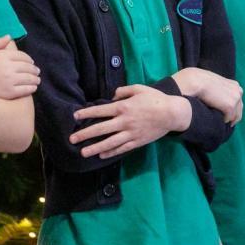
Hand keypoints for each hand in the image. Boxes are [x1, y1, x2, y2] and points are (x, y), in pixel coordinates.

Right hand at [0, 35, 38, 99]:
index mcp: (0, 56)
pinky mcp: (9, 93)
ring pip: (29, 78)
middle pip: (27, 66)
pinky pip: (26, 89)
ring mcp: (9, 81)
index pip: (22, 56)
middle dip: (34, 69)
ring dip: (35, 78)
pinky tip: (32, 88)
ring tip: (36, 80)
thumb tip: (9, 37)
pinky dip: (31, 88)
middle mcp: (7, 67)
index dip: (28, 59)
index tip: (30, 62)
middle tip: (36, 71)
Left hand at [69, 84, 190, 158]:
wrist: (172, 113)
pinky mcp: (137, 141)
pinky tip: (102, 155)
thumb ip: (123, 91)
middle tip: (72, 139)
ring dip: (95, 148)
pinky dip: (111, 152)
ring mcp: (130, 133)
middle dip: (85, 134)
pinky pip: (122, 148)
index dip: (86, 113)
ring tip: (83, 153)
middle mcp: (124, 122)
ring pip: (109, 143)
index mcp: (123, 107)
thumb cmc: (155, 98)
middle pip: (101, 129)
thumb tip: (112, 96)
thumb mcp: (139, 88)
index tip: (75, 117)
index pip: (100, 111)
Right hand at [173, 67, 242, 124]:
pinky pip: (228, 118)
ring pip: (235, 116)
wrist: (197, 81)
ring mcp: (235, 99)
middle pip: (239, 110)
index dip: (233, 109)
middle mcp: (238, 91)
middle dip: (233, 117)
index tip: (227, 115)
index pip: (238, 101)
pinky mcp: (230, 106)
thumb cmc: (200, 80)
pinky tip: (215, 119)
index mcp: (235, 85)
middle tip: (227, 124)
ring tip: (220, 123)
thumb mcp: (214, 82)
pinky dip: (222, 120)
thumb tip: (218, 97)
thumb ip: (219, 89)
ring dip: (227, 119)